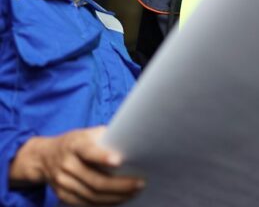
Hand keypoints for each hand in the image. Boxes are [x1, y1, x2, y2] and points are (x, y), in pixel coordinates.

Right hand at [9, 127, 143, 204]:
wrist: (44, 156)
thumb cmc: (75, 142)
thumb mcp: (87, 133)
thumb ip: (105, 138)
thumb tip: (131, 144)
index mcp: (74, 144)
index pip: (89, 151)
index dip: (103, 156)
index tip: (119, 160)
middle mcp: (66, 164)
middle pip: (95, 180)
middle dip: (120, 184)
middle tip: (139, 183)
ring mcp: (63, 183)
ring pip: (92, 195)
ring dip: (116, 197)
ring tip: (134, 192)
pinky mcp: (63, 196)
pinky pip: (86, 204)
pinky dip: (104, 204)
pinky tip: (119, 199)